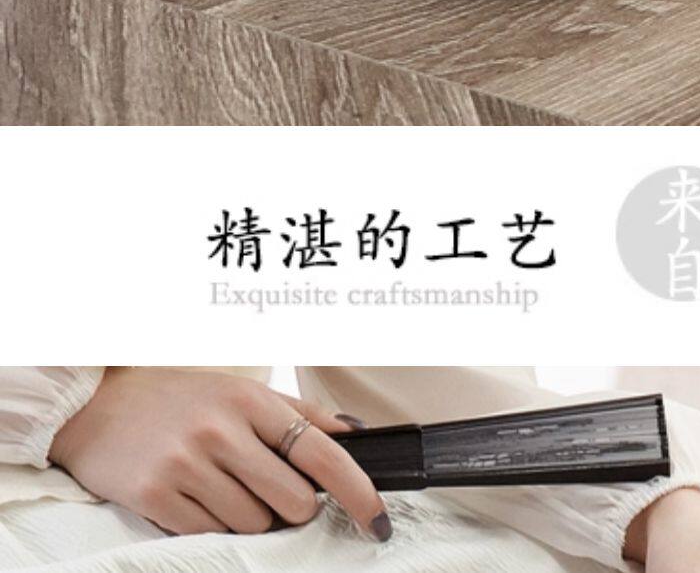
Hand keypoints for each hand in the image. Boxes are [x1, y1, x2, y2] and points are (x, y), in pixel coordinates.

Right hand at [50, 368, 389, 540]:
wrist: (97, 404)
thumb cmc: (178, 397)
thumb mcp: (240, 390)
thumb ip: (296, 414)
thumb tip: (352, 434)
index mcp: (251, 399)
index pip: (322, 453)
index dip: (358, 491)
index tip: (377, 519)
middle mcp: (222, 429)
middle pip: (294, 502)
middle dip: (292, 509)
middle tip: (270, 493)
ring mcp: (188, 463)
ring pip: (254, 524)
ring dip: (250, 518)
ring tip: (222, 487)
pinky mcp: (157, 495)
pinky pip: (211, 535)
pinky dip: (214, 527)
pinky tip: (196, 499)